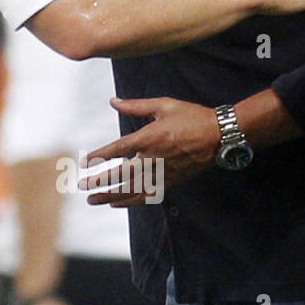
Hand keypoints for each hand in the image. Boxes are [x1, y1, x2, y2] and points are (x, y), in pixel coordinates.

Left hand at [81, 97, 219, 206]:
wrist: (221, 135)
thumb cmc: (192, 116)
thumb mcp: (163, 105)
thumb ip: (135, 105)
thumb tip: (112, 101)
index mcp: (150, 138)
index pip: (118, 150)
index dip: (99, 156)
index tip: (84, 161)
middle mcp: (154, 158)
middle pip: (121, 174)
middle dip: (100, 181)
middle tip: (82, 186)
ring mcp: (163, 172)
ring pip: (132, 189)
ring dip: (111, 195)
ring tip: (93, 200)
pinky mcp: (171, 181)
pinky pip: (147, 194)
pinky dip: (131, 201)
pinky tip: (116, 203)